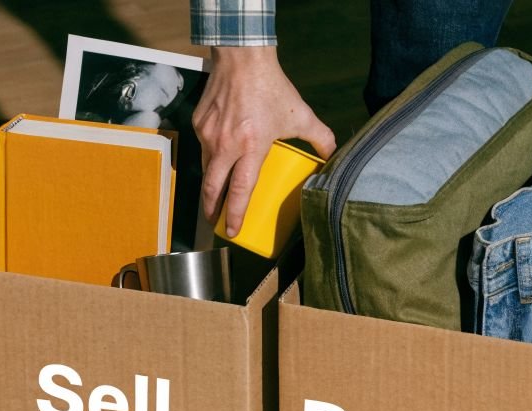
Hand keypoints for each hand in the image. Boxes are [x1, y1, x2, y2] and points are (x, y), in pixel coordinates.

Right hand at [193, 46, 335, 237]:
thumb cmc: (272, 87)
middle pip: (213, 187)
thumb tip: (332, 156)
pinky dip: (211, 158)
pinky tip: (219, 160)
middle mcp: (226, 144)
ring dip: (210, 186)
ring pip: (206, 169)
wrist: (242, 57)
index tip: (231, 232)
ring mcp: (209, 134)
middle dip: (212, 210)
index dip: (236, 214)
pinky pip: (204, 148)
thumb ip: (320, 137)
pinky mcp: (199, 124)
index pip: (240, 190)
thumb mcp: (300, 115)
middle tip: (216, 223)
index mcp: (251, 146)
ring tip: (216, 197)